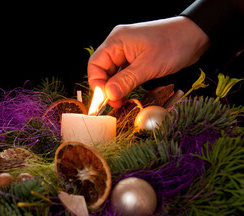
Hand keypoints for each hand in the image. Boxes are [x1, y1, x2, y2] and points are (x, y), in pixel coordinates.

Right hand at [88, 16, 209, 107]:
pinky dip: (125, 85)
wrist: (196, 36)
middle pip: (102, 70)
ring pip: (113, 74)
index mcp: (117, 41)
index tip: (106, 98)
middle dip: (107, 88)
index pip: (95, 64)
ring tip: (122, 100)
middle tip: (116, 103)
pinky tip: (129, 93)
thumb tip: (109, 95)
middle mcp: (119, 45)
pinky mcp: (136, 59)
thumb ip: (126, 80)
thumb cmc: (174, 43)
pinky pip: (124, 74)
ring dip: (116, 88)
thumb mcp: (149, 65)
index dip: (97, 83)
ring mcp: (127, 52)